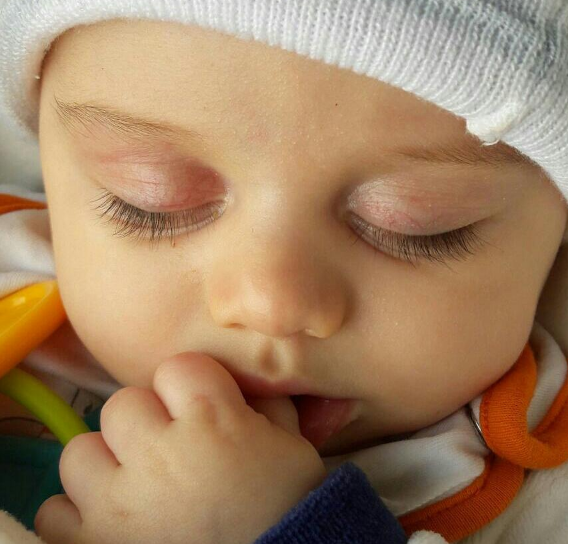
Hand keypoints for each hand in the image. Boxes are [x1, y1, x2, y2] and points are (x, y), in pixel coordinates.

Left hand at [34, 353, 326, 543]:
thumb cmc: (286, 508)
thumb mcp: (293, 448)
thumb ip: (266, 406)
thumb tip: (246, 385)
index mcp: (210, 420)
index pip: (176, 368)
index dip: (189, 386)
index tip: (200, 408)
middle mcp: (156, 453)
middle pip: (122, 404)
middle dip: (145, 422)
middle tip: (168, 450)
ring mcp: (117, 501)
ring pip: (79, 451)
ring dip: (105, 465)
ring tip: (134, 486)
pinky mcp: (91, 543)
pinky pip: (55, 510)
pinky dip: (79, 514)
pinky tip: (111, 521)